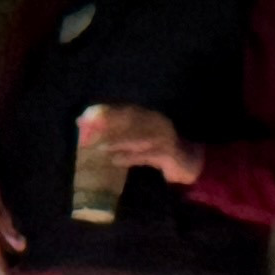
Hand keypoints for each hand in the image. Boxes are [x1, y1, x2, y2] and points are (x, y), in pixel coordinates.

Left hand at [84, 106, 203, 186]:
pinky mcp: (168, 153)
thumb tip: (94, 136)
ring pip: (137, 137)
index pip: (125, 111)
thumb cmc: (159, 150)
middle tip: (88, 132)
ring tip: (100, 146)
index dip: (106, 112)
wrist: (188, 163)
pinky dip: (130, 157)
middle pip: (130, 120)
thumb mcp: (140, 141)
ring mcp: (164, 137)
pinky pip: (146, 154)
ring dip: (118, 140)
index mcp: (150, 117)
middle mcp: (157, 122)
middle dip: (109, 124)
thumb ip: (121, 136)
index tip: (85, 116)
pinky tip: (116, 160)